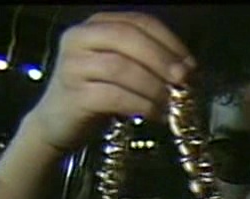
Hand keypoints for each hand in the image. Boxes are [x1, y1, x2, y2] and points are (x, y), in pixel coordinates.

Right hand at [26, 11, 195, 153]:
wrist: (58, 123)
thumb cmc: (97, 95)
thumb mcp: (123, 72)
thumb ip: (149, 64)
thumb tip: (189, 72)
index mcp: (97, 26)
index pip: (139, 22)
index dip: (169, 42)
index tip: (191, 64)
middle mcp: (80, 39)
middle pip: (128, 38)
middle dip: (162, 59)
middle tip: (184, 80)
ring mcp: (73, 66)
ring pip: (121, 67)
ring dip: (154, 86)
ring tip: (173, 102)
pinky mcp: (75, 95)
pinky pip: (115, 97)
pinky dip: (142, 106)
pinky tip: (157, 116)